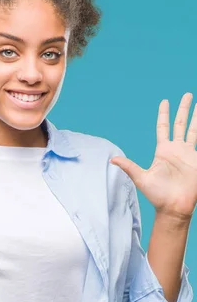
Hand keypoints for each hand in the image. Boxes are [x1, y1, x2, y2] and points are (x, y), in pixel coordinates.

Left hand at [111, 92, 196, 221]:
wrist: (174, 207)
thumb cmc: (157, 195)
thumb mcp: (141, 178)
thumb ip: (129, 166)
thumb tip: (112, 159)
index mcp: (163, 150)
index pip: (163, 127)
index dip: (164, 114)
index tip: (165, 101)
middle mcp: (177, 149)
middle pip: (181, 124)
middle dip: (184, 109)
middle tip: (188, 94)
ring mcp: (189, 154)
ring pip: (194, 130)